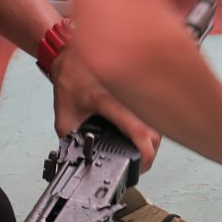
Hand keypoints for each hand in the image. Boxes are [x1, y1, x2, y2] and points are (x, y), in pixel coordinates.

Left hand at [48, 46, 160, 170]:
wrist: (75, 57)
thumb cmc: (70, 80)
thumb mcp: (64, 116)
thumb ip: (72, 138)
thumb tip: (81, 156)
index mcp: (109, 102)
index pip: (138, 131)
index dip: (145, 152)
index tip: (142, 164)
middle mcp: (129, 98)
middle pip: (154, 134)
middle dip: (149, 153)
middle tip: (139, 163)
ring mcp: (138, 96)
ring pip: (157, 126)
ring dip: (151, 142)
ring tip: (139, 151)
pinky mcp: (141, 96)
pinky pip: (153, 118)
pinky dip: (149, 131)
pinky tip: (140, 136)